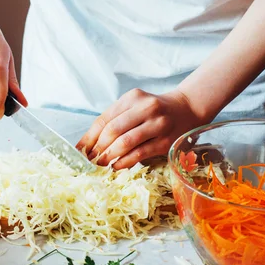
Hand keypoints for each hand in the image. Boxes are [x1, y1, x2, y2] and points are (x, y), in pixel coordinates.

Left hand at [76, 88, 205, 168]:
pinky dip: (125, 162)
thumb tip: (89, 144)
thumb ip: (114, 120)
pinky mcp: (165, 141)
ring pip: (126, 142)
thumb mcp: (134, 106)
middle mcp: (146, 108)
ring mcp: (157, 124)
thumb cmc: (153, 111)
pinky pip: (140, 153)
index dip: (89, 137)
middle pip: (113, 130)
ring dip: (110, 156)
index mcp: (132, 97)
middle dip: (98, 148)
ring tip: (102, 164)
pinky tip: (117, 166)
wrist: (186, 109)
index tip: (79, 151)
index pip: (104, 119)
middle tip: (90, 160)